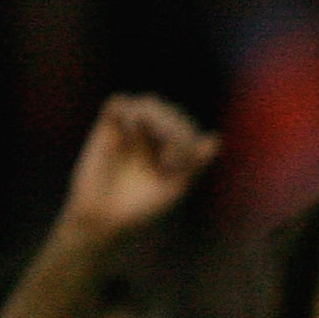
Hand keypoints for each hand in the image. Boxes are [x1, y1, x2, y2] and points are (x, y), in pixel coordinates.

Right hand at [59, 95, 218, 245]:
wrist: (104, 215)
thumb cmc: (140, 206)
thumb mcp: (175, 186)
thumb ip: (194, 164)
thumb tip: (215, 137)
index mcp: (168, 147)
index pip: (185, 125)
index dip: (187, 138)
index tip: (177, 166)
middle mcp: (149, 135)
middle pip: (169, 111)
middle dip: (174, 129)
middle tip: (167, 160)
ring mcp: (129, 130)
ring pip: (149, 103)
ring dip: (157, 118)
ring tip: (153, 141)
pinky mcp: (106, 129)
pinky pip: (119, 102)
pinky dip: (129, 111)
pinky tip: (131, 131)